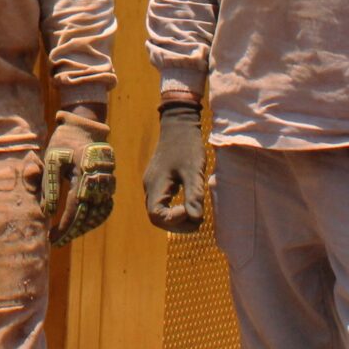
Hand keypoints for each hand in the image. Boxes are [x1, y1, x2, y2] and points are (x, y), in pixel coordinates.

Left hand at [39, 109, 115, 245]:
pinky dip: (95, 219)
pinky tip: (82, 225)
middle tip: (57, 241)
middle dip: (72, 232)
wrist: (84, 129)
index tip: (52, 238)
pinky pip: (105, 208)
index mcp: (83, 175)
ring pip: (98, 214)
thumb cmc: (63, 144)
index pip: (75, 209)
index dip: (64, 227)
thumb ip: (48, 185)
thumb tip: (47, 212)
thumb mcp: (51, 160)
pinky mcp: (110, 185)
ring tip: (66, 234)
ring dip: (83, 227)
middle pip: (88, 216)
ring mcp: (107, 184)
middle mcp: (99, 182)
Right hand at [142, 98, 207, 232]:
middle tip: (198, 218)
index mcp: (155, 185)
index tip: (191, 211)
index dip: (174, 220)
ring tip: (196, 213)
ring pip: (160, 212)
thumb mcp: (193, 170)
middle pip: (157, 218)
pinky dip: (176, 209)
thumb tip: (196, 219)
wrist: (178, 124)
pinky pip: (163, 202)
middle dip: (178, 224)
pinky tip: (190, 204)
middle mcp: (150, 187)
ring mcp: (153, 184)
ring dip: (178, 218)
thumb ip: (193, 195)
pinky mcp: (159, 181)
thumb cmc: (187, 145)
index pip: (157, 216)